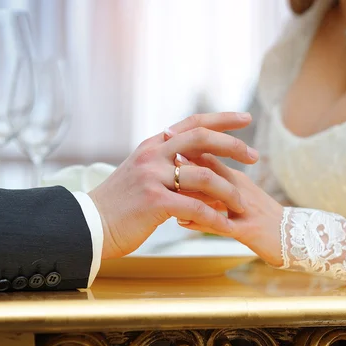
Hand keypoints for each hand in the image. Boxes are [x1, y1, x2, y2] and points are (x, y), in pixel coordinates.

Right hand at [88, 112, 257, 258]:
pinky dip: (214, 218)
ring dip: (229, 191)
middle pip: (202, 139)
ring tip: (243, 204)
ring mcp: (153, 177)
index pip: (192, 123)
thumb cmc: (120, 206)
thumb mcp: (143, 176)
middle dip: (233, 146)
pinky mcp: (154, 202)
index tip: (246, 119)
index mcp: (152, 146)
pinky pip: (195, 208)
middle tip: (255, 157)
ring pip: (205, 177)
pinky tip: (225, 226)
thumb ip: (169, 169)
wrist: (90, 226)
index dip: (221, 119)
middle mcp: (153, 155)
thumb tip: (203, 172)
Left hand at [164, 133, 283, 265]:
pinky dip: (201, 223)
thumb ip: (212, 186)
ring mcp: (245, 208)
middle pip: (210, 170)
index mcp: (235, 178)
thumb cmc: (259, 219)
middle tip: (159, 158)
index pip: (208, 156)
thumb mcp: (235, 198)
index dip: (184, 149)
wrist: (294, 240)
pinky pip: (223, 225)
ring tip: (167, 189)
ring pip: (216, 195)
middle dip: (184, 164)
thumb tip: (184, 174)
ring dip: (191, 191)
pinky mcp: (250, 230)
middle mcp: (240, 188)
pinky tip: (182, 222)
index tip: (161, 141)